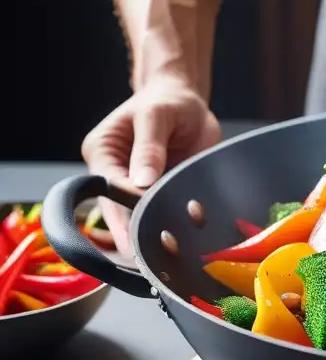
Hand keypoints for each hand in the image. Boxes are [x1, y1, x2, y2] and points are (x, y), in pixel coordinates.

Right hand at [81, 76, 220, 256]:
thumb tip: (141, 181)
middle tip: (152, 259)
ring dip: (159, 232)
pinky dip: (177, 225)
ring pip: (143, 217)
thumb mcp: (157, 116)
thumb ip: (149, 147)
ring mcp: (137, 187)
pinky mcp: (161, 193)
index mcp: (102, 153)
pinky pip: (166, 212)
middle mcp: (114, 173)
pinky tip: (190, 238)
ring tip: (172, 254)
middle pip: (121, 211)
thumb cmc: (167, 101)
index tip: (141, 232)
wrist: (187, 100)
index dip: (126, 211)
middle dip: (138, 232)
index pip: (110, 189)